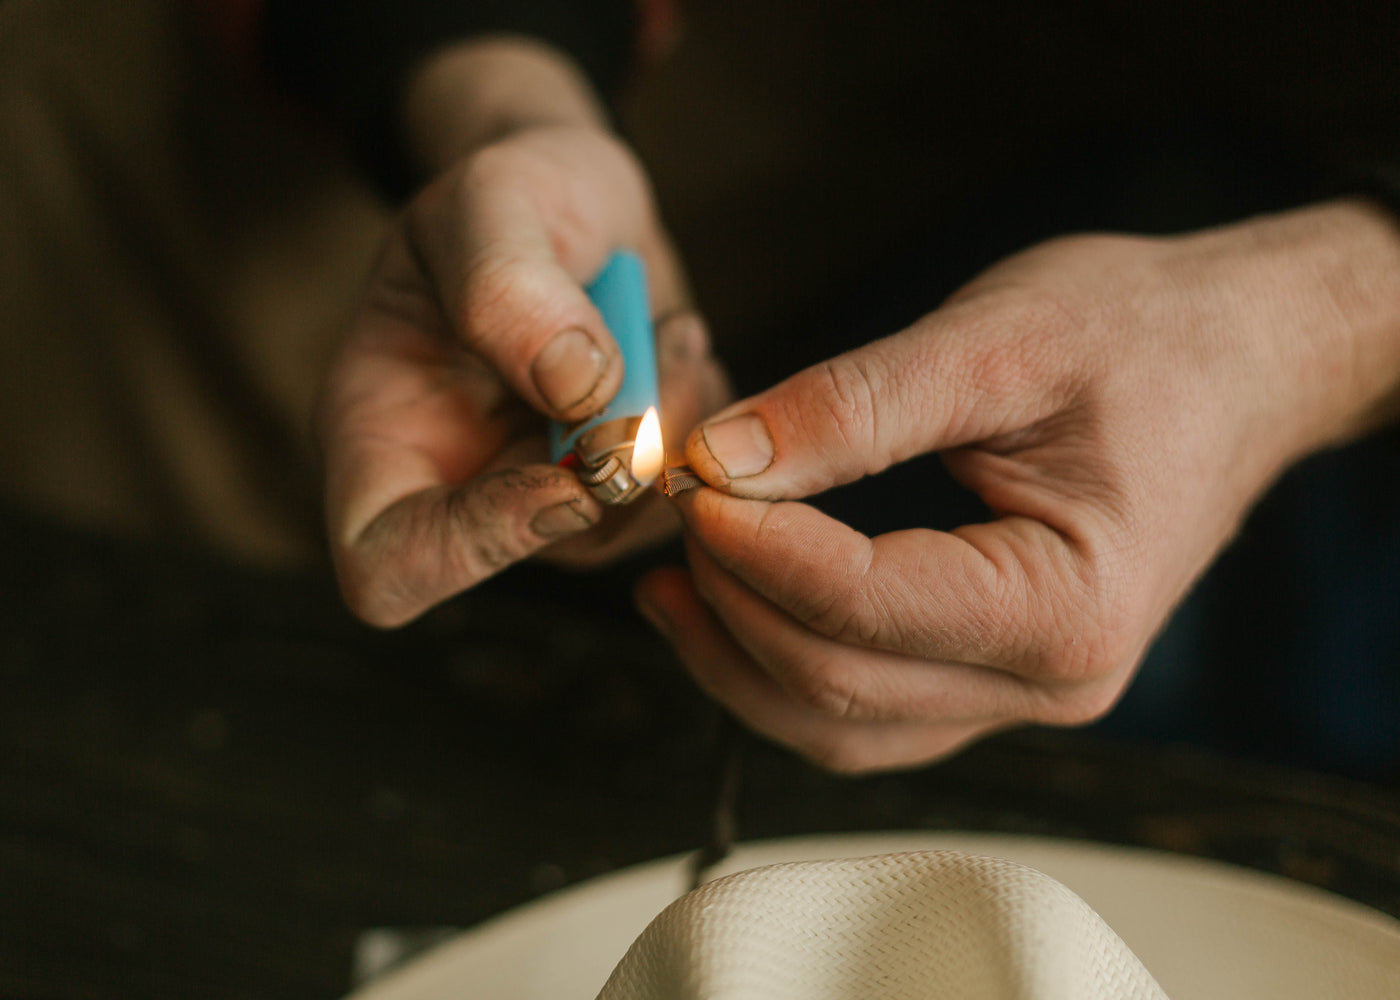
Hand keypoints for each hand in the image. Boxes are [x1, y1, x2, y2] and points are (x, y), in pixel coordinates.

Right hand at [320, 42, 727, 626]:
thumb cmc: (508, 195)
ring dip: (669, 427)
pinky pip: (679, 493)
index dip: (474, 544)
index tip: (562, 470)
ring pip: (624, 525)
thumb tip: (578, 390)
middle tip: (648, 357)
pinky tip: (679, 340)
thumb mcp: (489, 202)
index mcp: (377, 433)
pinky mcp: (619, 484)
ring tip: (666, 329)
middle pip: (532, 550)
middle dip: (613, 464)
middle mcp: (457, 484)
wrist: (576, 196)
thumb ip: (506, 289)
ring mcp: (543, 493)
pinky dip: (698, 418)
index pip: (385, 566)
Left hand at [637, 200, 1399, 771]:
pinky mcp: (990, 677)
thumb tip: (722, 459)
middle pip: (836, 685)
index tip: (687, 480)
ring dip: (738, 659)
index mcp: (1068, 605)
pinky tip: (729, 606)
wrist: (1235, 362)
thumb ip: (854, 405)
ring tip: (669, 577)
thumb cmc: (1141, 337)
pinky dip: (783, 669)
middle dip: (731, 602)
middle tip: (673, 509)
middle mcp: (1052, 682)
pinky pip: (865, 710)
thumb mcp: (997, 340)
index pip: (863, 604)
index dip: (755, 548)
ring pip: (838, 724)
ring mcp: (1021, 694)